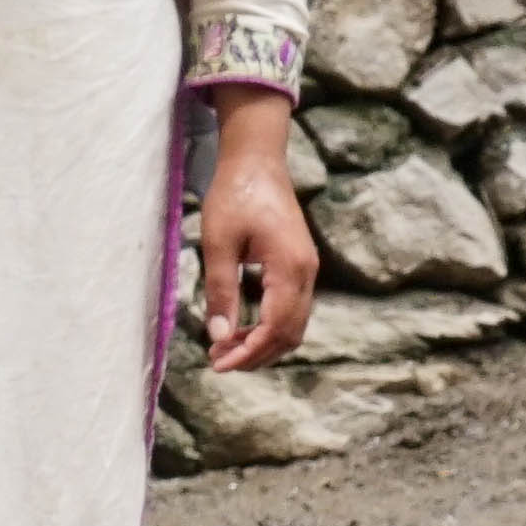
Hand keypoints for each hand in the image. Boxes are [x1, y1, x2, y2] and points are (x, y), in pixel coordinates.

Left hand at [192, 91, 321, 372]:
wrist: (257, 161)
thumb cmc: (234, 195)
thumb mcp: (218, 244)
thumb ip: (220, 291)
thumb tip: (220, 336)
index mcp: (290, 268)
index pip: (275, 328)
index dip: (248, 352)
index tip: (218, 363)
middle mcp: (306, 273)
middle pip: (290, 334)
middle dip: (256, 354)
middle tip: (219, 362)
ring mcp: (307, 270)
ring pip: (294, 325)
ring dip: (263, 343)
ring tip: (226, 349)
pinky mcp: (299, 266)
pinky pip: (291, 309)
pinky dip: (269, 326)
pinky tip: (241, 328)